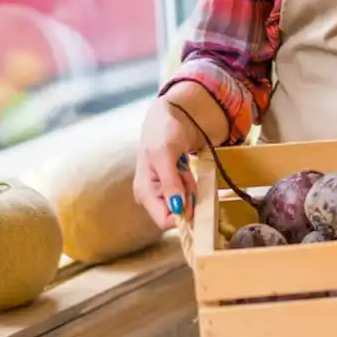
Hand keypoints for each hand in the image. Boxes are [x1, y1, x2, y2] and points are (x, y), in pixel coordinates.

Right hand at [132, 97, 203, 229]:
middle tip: (185, 172)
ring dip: (191, 186)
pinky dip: (191, 182)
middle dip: (188, 195)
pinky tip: (185, 168)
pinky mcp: (172, 186)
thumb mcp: (165, 154)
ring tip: (183, 166)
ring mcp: (162, 192)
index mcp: (144, 192)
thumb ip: (170, 182)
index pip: (165, 220)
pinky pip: (188, 192)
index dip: (182, 213)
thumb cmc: (163, 132)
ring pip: (185, 202)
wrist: (170, 117)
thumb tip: (177, 209)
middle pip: (178, 212)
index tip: (191, 192)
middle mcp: (152, 196)